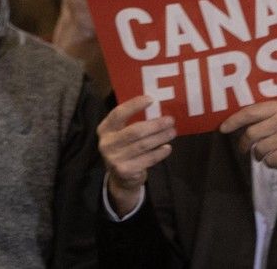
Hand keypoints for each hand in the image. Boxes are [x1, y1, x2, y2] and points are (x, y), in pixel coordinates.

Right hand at [98, 95, 175, 216]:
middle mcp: (106, 143)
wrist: (120, 178)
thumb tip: (156, 109)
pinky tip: (167, 148)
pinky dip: (159, 153)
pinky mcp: (125, 170)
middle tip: (170, 120)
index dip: (134, 105)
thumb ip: (131, 123)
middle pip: (134, 131)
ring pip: (143, 145)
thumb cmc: (124, 149)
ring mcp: (114, 158)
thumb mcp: (121, 135)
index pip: (118, 114)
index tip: (151, 99)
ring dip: (160, 137)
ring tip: (172, 132)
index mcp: (104, 129)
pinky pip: (147, 159)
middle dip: (155, 125)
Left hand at [219, 101, 276, 180]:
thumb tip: (237, 120)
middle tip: (244, 148)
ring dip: (259, 155)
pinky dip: (270, 163)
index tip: (222, 128)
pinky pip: (270, 160)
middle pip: (251, 134)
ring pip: (259, 149)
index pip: (249, 112)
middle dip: (244, 144)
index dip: (233, 121)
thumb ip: (267, 114)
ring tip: (267, 153)